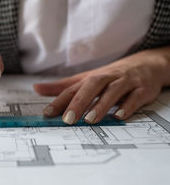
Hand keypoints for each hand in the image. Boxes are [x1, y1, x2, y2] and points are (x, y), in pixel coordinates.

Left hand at [34, 48, 169, 124]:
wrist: (147, 65)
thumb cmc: (111, 76)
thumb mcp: (85, 79)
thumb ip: (62, 87)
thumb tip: (36, 88)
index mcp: (91, 78)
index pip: (72, 88)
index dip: (59, 100)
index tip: (47, 113)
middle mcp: (107, 78)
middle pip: (91, 86)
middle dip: (79, 102)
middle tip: (68, 119)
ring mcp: (125, 83)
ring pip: (113, 91)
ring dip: (101, 105)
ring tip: (89, 119)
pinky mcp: (142, 90)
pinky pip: (135, 97)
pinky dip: (127, 106)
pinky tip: (119, 116)